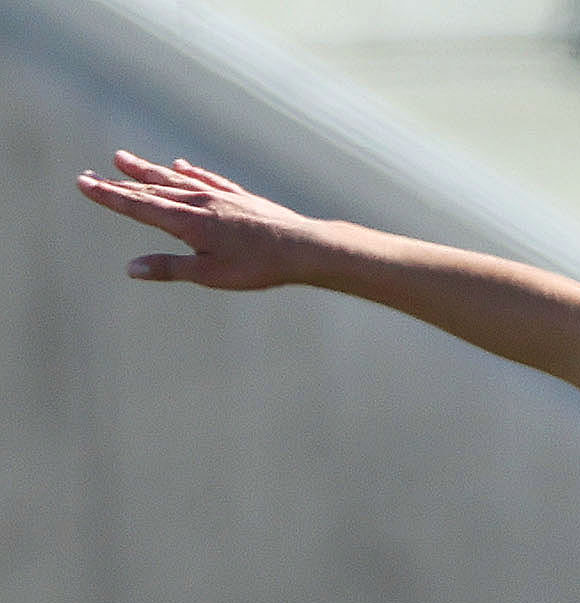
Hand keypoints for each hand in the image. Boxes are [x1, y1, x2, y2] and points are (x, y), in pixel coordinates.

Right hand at [74, 152, 337, 290]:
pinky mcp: (240, 197)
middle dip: (118, 183)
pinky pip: (208, 179)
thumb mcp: (210, 275)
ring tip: (121, 158)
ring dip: (147, 170)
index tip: (83, 183)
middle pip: (151, 189)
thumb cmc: (258, 267)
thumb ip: (170, 269)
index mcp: (186, 222)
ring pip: (175, 179)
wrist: (303, 248)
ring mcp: (219, 196)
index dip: (108, 196)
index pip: (138, 206)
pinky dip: (190, 172)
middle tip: (90, 173)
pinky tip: (182, 165)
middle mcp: (198, 201)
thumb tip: (131, 269)